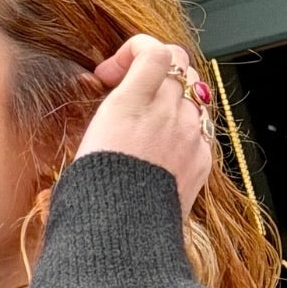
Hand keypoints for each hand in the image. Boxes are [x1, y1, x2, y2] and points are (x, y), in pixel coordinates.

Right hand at [74, 35, 214, 215]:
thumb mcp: (85, 142)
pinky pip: (201, 129)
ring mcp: (190, 136)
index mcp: (129, 106)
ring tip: (148, 122)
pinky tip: (163, 147)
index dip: (136, 49)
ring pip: (192, 96)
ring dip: (171, 99)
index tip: (114, 71)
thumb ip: (106, 106)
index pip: (154, 51)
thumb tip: (111, 88)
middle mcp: (166, 114)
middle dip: (153, 73)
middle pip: (178, 67)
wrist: (122, 237)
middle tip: (131, 92)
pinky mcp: (202, 160)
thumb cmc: (93, 195)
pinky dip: (184, 128)